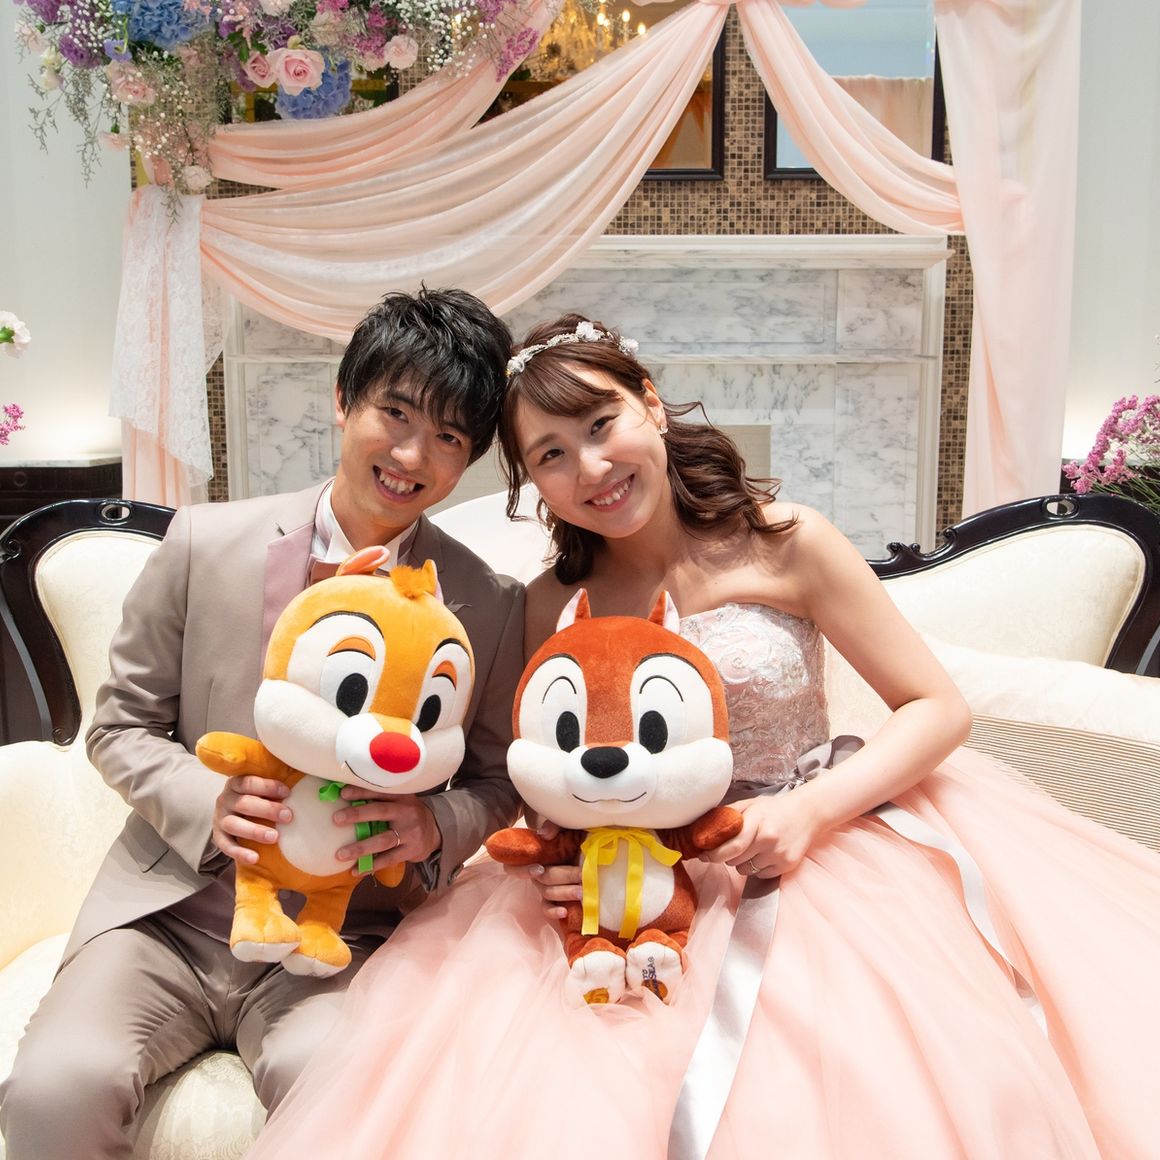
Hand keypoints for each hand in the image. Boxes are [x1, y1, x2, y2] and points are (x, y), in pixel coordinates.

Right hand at [212, 775, 291, 864]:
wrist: (233, 813)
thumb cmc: (256, 797)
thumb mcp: (261, 788)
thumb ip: (276, 784)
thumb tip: (307, 781)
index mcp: (236, 783)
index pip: (249, 782)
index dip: (268, 787)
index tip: (288, 792)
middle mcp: (225, 799)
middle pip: (244, 803)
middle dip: (267, 810)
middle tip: (288, 816)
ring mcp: (220, 819)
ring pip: (233, 824)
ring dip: (254, 831)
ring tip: (274, 837)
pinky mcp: (218, 837)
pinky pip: (226, 846)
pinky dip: (240, 853)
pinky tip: (255, 858)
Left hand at [333, 790, 441, 875]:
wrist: (435, 831)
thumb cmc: (408, 815)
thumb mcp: (401, 802)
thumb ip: (380, 800)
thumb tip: (345, 798)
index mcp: (402, 797)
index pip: (380, 792)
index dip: (361, 792)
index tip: (343, 793)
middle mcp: (406, 813)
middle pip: (380, 812)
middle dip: (358, 815)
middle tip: (336, 819)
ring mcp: (410, 833)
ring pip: (383, 840)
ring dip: (361, 848)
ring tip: (340, 854)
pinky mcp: (411, 851)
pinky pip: (389, 859)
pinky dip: (371, 866)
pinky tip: (355, 870)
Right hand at [502, 820, 580, 921]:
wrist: (589, 846)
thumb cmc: (573, 835)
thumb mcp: (565, 826)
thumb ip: (554, 825)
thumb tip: (544, 834)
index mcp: (535, 855)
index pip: (514, 866)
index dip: (523, 871)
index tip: (540, 868)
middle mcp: (538, 872)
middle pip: (542, 880)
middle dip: (562, 877)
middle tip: (581, 876)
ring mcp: (547, 886)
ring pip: (548, 894)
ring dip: (564, 893)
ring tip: (582, 891)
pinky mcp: (556, 899)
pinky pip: (547, 909)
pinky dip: (553, 912)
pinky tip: (564, 912)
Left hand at [701, 792, 821, 879]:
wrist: (807, 814)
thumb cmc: (775, 809)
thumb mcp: (750, 804)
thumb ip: (729, 814)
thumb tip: (704, 827)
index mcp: (757, 821)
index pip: (732, 846)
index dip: (714, 854)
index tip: (704, 855)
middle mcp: (768, 839)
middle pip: (735, 860)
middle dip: (727, 856)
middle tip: (732, 847)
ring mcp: (778, 854)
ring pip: (745, 870)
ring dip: (742, 863)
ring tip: (753, 848)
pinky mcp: (786, 865)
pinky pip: (760, 874)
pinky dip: (757, 868)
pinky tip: (765, 853)